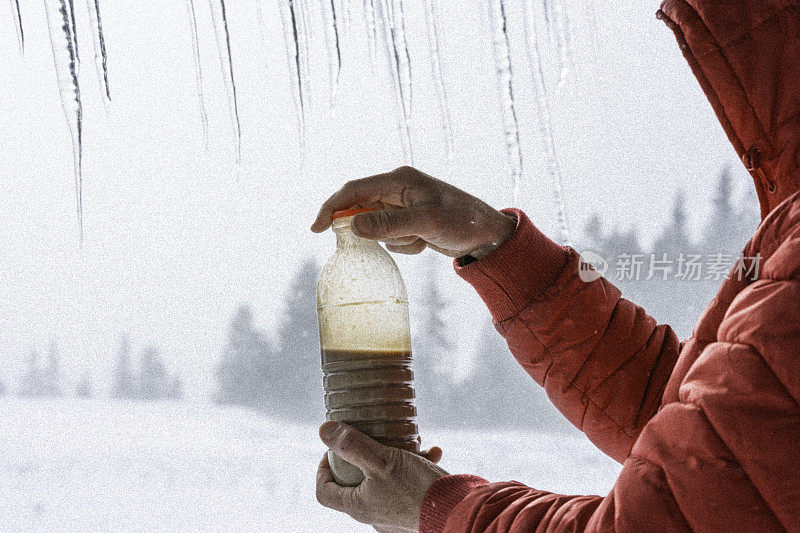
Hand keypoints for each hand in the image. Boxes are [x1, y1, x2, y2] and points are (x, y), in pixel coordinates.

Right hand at [311, 166, 515, 258]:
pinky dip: (404, 245)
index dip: (331, 207)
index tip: (315, 228)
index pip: (354, 191)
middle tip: (382, 241)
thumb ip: (389, 223)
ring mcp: (403, 205)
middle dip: (369, 229)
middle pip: (362, 209)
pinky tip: (425, 243)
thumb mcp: (426, 223)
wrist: (487, 234)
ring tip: (420, 239)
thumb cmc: (461, 221)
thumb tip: (353, 224)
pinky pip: (392, 237)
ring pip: (377, 227)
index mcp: (398, 180)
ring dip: (394, 240)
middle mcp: (397, 189)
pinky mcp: (409, 220)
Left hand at [316, 421, 447, 531]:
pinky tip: (432, 452)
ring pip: (383, 479)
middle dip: (364, 455)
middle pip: (353, 482)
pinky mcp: (411, 507)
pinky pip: (405, 483)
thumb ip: (352, 445)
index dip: (322, 469)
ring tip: (412, 442)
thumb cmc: (417, 488)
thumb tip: (323, 430)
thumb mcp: (382, 460)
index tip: (333, 448)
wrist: (456, 510)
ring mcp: (392, 511)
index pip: (323, 492)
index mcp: (358, 505)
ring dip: (395, 456)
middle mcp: (372, 513)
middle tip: (373, 438)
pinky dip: (415, 465)